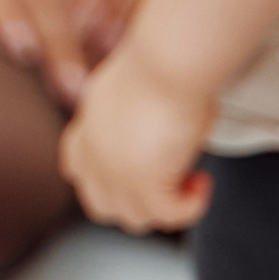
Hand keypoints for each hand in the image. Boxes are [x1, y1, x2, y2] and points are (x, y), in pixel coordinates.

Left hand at [60, 41, 213, 232]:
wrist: (166, 60)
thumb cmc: (161, 65)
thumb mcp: (133, 91)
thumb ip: (129, 116)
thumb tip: (150, 134)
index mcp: (89, 124)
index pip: (76, 168)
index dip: (104, 180)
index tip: (138, 171)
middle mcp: (94, 151)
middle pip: (101, 206)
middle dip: (137, 204)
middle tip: (169, 184)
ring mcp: (114, 170)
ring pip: (135, 219)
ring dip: (166, 208)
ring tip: (191, 178)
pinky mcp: (144, 181)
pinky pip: (168, 216)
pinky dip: (191, 206)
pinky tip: (202, 180)